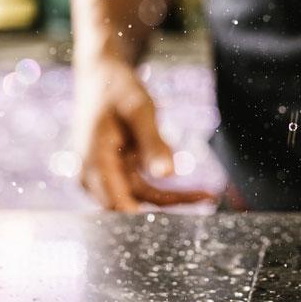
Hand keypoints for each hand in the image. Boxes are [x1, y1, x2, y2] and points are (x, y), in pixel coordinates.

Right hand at [74, 56, 214, 211]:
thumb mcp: (139, 110)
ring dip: (172, 197)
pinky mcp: (116, 174)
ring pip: (141, 197)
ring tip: (206, 194)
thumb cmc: (117, 90)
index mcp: (95, 159)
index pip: (116, 202)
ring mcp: (105, 175)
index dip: (142, 218)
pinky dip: (165, 187)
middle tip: (205, 199)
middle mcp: (95, 173)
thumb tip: (169, 175)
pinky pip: (142, 187)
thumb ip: (153, 143)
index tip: (175, 224)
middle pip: (133, 202)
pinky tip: (194, 188)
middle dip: (167, 204)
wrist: (100, 77)